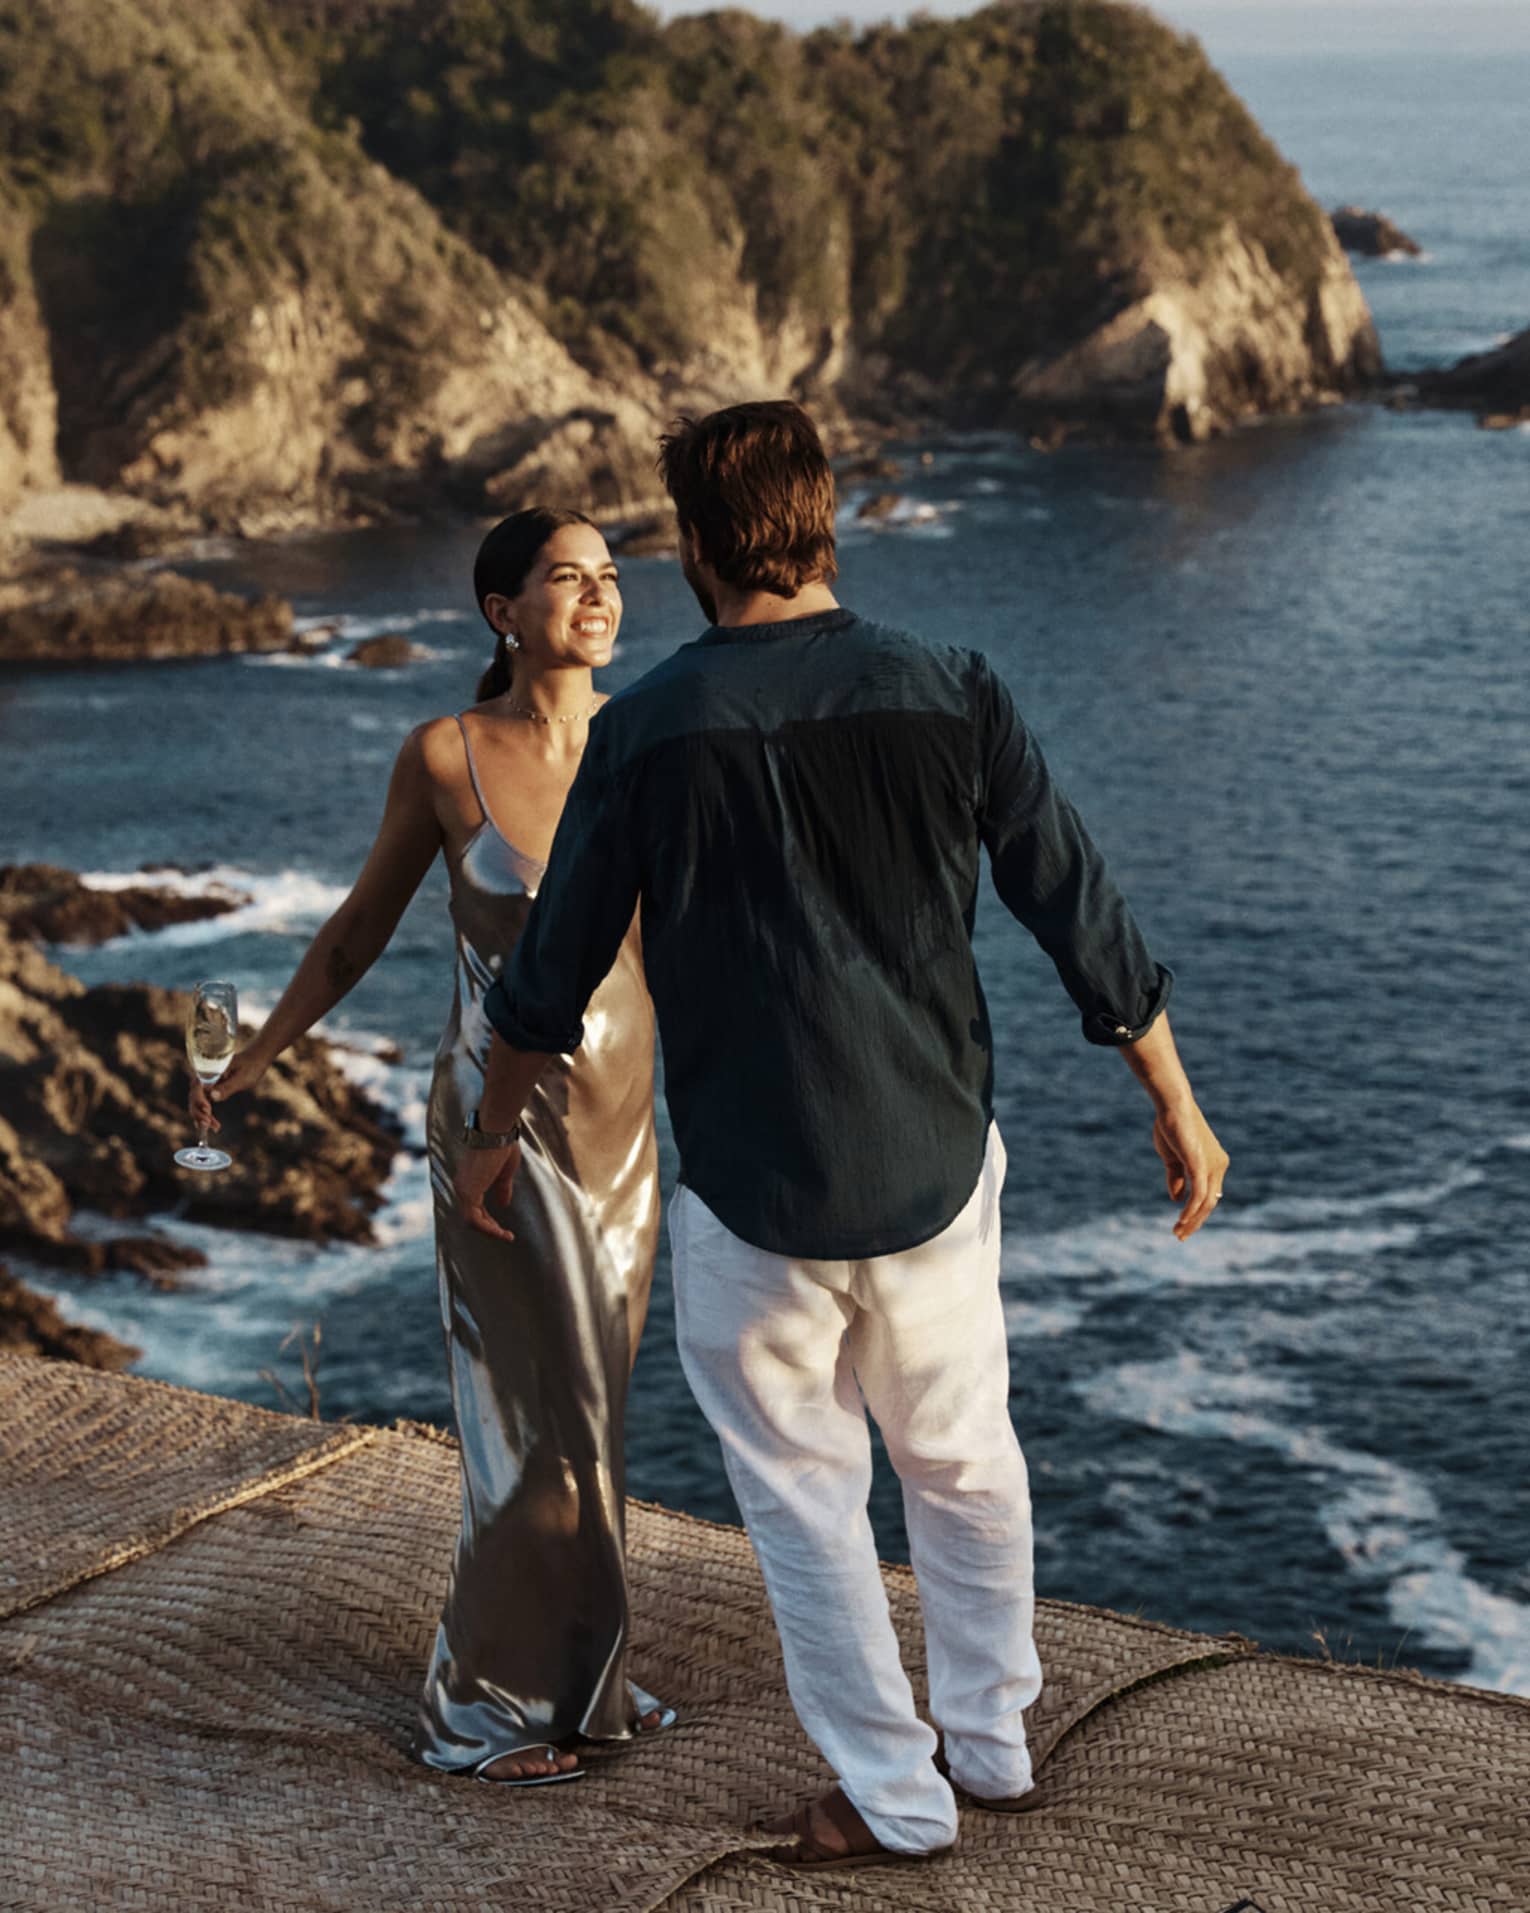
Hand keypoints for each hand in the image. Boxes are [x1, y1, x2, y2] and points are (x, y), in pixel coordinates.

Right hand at [187, 1044, 271, 1133]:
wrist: (256, 1061)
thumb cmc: (250, 1066)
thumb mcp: (242, 1077)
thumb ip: (228, 1087)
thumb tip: (213, 1096)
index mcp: (209, 1071)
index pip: (197, 1088)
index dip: (199, 1101)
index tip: (208, 1111)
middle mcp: (204, 1077)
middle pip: (194, 1097)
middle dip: (199, 1112)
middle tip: (208, 1125)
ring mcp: (206, 1084)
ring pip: (197, 1102)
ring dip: (201, 1116)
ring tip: (213, 1127)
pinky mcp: (210, 1090)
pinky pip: (203, 1103)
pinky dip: (205, 1114)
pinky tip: (209, 1125)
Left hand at [456, 1142, 520, 1240]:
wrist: (496, 1131)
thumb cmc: (502, 1145)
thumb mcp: (504, 1172)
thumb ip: (501, 1189)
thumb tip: (503, 1205)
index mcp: (468, 1180)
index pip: (474, 1208)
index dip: (488, 1221)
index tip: (503, 1229)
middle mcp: (461, 1186)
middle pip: (471, 1217)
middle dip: (489, 1228)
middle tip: (505, 1235)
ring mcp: (462, 1189)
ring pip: (471, 1221)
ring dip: (489, 1231)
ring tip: (506, 1236)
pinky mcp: (468, 1192)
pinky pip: (474, 1219)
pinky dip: (488, 1228)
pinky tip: (501, 1232)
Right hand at [1152, 1100, 1229, 1240]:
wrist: (1172, 1107)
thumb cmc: (1171, 1127)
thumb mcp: (1172, 1159)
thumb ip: (1176, 1179)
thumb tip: (1177, 1200)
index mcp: (1214, 1163)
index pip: (1210, 1195)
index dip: (1197, 1212)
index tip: (1183, 1225)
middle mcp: (1218, 1165)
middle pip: (1210, 1202)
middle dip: (1195, 1221)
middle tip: (1180, 1236)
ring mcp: (1212, 1165)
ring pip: (1206, 1202)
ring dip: (1192, 1220)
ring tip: (1178, 1232)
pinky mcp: (1201, 1164)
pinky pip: (1199, 1194)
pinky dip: (1190, 1209)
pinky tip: (1182, 1220)